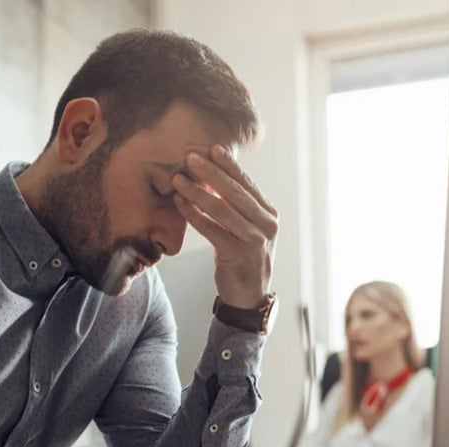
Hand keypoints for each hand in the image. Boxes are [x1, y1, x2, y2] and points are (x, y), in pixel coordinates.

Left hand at [172, 145, 277, 308]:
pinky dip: (194, 216)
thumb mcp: (247, 229)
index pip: (247, 185)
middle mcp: (266, 225)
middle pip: (236, 193)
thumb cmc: (243, 257)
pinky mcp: (238, 254)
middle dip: (212, 173)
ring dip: (198, 193)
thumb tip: (216, 178)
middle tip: (191, 157)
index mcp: (269, 214)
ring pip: (222, 210)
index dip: (230, 166)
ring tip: (178, 179)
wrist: (249, 295)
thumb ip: (238, 207)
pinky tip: (180, 204)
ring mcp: (254, 240)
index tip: (213, 148)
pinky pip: (212, 230)